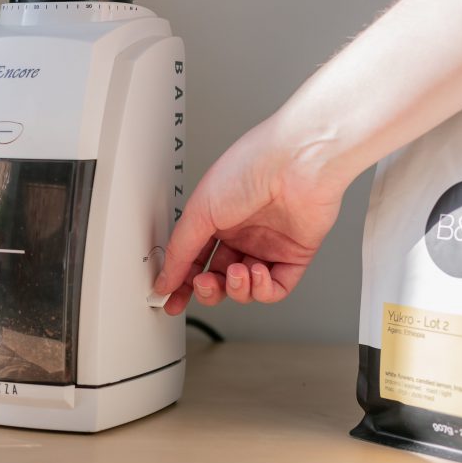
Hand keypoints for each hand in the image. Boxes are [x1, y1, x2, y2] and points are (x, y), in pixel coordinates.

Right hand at [153, 117, 348, 312]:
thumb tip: (164, 279)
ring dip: (236, 288)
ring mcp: (269, 245)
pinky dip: (263, 289)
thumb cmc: (250, 168)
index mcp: (216, 219)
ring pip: (247, 288)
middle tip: (203, 285)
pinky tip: (256, 272)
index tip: (170, 299)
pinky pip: (277, 288)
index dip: (182, 282)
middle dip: (208, 289)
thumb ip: (180, 251)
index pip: (195, 259)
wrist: (297, 163)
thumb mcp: (199, 211)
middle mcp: (242, 233)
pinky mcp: (295, 255)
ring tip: (235, 272)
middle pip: (219, 279)